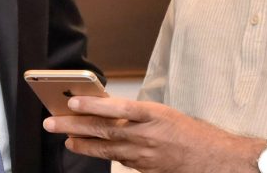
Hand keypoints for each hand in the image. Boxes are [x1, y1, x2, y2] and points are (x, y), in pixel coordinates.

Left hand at [42, 96, 257, 172]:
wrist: (214, 159)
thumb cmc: (190, 131)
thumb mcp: (164, 112)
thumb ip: (136, 112)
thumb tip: (105, 107)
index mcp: (154, 114)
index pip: (118, 108)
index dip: (94, 105)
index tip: (73, 100)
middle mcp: (147, 135)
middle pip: (104, 130)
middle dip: (75, 125)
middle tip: (52, 121)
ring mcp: (144, 155)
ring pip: (106, 149)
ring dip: (82, 142)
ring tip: (64, 137)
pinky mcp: (145, 169)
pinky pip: (119, 160)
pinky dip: (101, 153)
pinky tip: (87, 148)